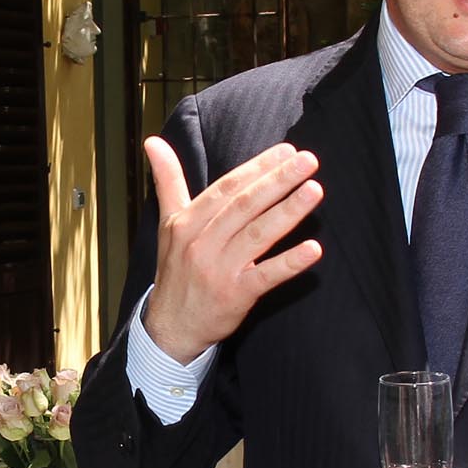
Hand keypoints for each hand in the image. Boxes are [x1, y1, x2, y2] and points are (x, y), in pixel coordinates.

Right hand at [139, 138, 324, 361]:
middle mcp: (201, 243)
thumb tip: (153, 141)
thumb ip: (168, 180)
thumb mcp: (168, 222)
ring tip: (314, 190)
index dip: (257, 168)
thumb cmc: (176, 269)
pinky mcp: (235, 296)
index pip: (227, 187)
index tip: (286, 151)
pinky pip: (265, 276)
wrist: (171, 326)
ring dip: (288, 212)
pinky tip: (313, 250)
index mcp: (187, 221)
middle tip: (308, 161)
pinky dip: (289, 263)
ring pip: (257, 235)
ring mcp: (218, 270)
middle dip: (278, 181)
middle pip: (244, 206)